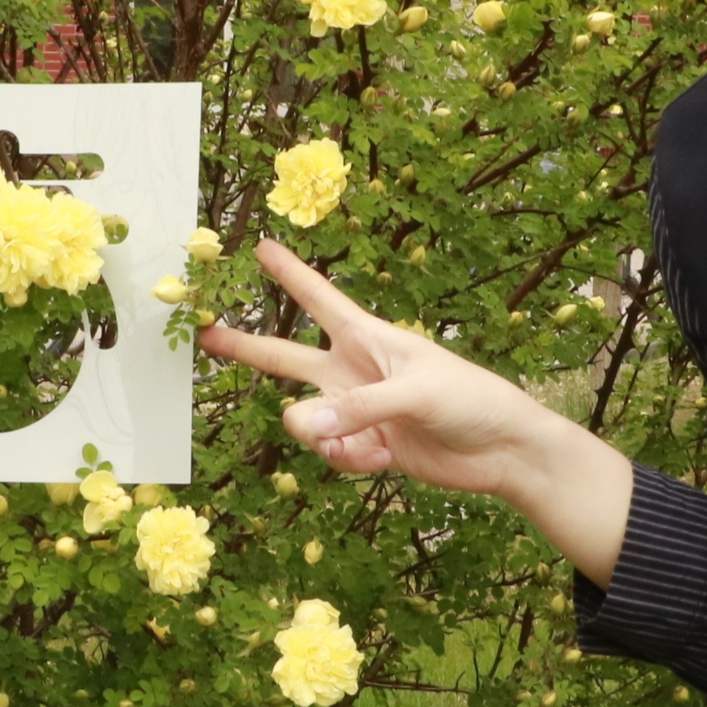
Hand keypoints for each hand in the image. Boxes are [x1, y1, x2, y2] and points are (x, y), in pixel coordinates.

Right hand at [196, 239, 633, 582]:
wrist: (501, 451)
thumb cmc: (469, 400)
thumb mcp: (415, 394)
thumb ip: (355, 410)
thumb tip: (299, 425)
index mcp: (370, 338)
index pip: (319, 298)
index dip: (290, 273)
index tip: (260, 246)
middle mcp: (354, 370)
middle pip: (286, 357)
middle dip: (246, 347)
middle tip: (206, 334)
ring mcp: (356, 410)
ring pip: (305, 422)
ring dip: (326, 439)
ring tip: (369, 446)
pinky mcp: (363, 446)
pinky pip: (330, 453)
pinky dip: (349, 461)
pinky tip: (383, 460)